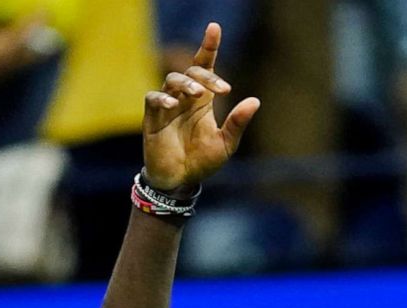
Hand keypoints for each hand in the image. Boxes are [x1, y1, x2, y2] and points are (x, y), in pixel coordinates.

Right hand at [142, 23, 258, 191]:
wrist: (181, 181)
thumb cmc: (202, 161)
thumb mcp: (225, 144)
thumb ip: (237, 123)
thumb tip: (255, 100)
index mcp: (203, 100)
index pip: (204, 66)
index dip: (208, 46)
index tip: (214, 28)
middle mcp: (185, 98)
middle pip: (191, 71)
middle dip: (205, 75)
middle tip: (221, 89)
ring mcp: (167, 106)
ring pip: (172, 80)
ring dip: (186, 83)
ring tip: (198, 94)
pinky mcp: (152, 118)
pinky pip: (153, 99)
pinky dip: (161, 99)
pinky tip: (172, 105)